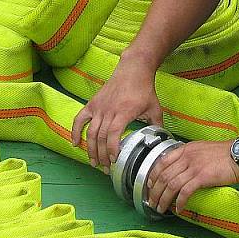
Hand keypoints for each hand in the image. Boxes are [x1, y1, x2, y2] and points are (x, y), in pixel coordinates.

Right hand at [71, 57, 161, 171]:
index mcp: (124, 112)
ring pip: (90, 132)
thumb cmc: (144, 89)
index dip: (112, 149)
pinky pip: (79, 119)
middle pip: (101, 137)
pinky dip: (75, 132)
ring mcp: (98, 107)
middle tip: (105, 168)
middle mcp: (108, 110)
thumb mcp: (154, 108)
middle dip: (102, 155)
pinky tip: (75, 144)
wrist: (133, 69)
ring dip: (90, 149)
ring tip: (94, 162)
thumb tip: (162, 141)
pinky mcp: (92, 103)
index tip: (114, 160)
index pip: (113, 134)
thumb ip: (157, 125)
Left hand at [145, 140, 238, 213]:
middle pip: (163, 175)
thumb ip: (190, 156)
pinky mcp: (202, 177)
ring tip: (161, 208)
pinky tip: (179, 209)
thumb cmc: (225, 153)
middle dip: (154, 191)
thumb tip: (181, 168)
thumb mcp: (202, 149)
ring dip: (163, 199)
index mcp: (186, 149)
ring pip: (171, 185)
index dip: (153, 175)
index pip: (162, 162)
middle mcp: (187, 157)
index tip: (149, 185)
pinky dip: (179, 202)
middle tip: (151, 201)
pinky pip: (185, 192)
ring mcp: (194, 167)